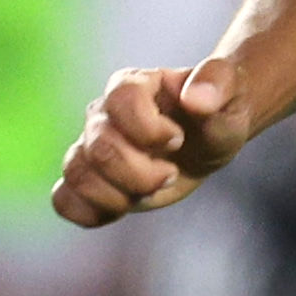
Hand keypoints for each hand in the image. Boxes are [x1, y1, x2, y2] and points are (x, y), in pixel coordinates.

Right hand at [55, 58, 250, 226]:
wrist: (207, 139)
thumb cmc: (217, 114)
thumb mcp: (231, 95)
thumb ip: (217, 83)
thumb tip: (195, 98)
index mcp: (134, 85)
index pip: (121, 100)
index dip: (149, 128)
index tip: (178, 139)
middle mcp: (104, 113)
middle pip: (100, 148)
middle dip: (141, 174)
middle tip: (171, 175)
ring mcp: (91, 147)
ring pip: (76, 173)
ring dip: (118, 195)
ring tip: (148, 192)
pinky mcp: (90, 179)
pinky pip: (64, 200)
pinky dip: (90, 213)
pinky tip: (123, 207)